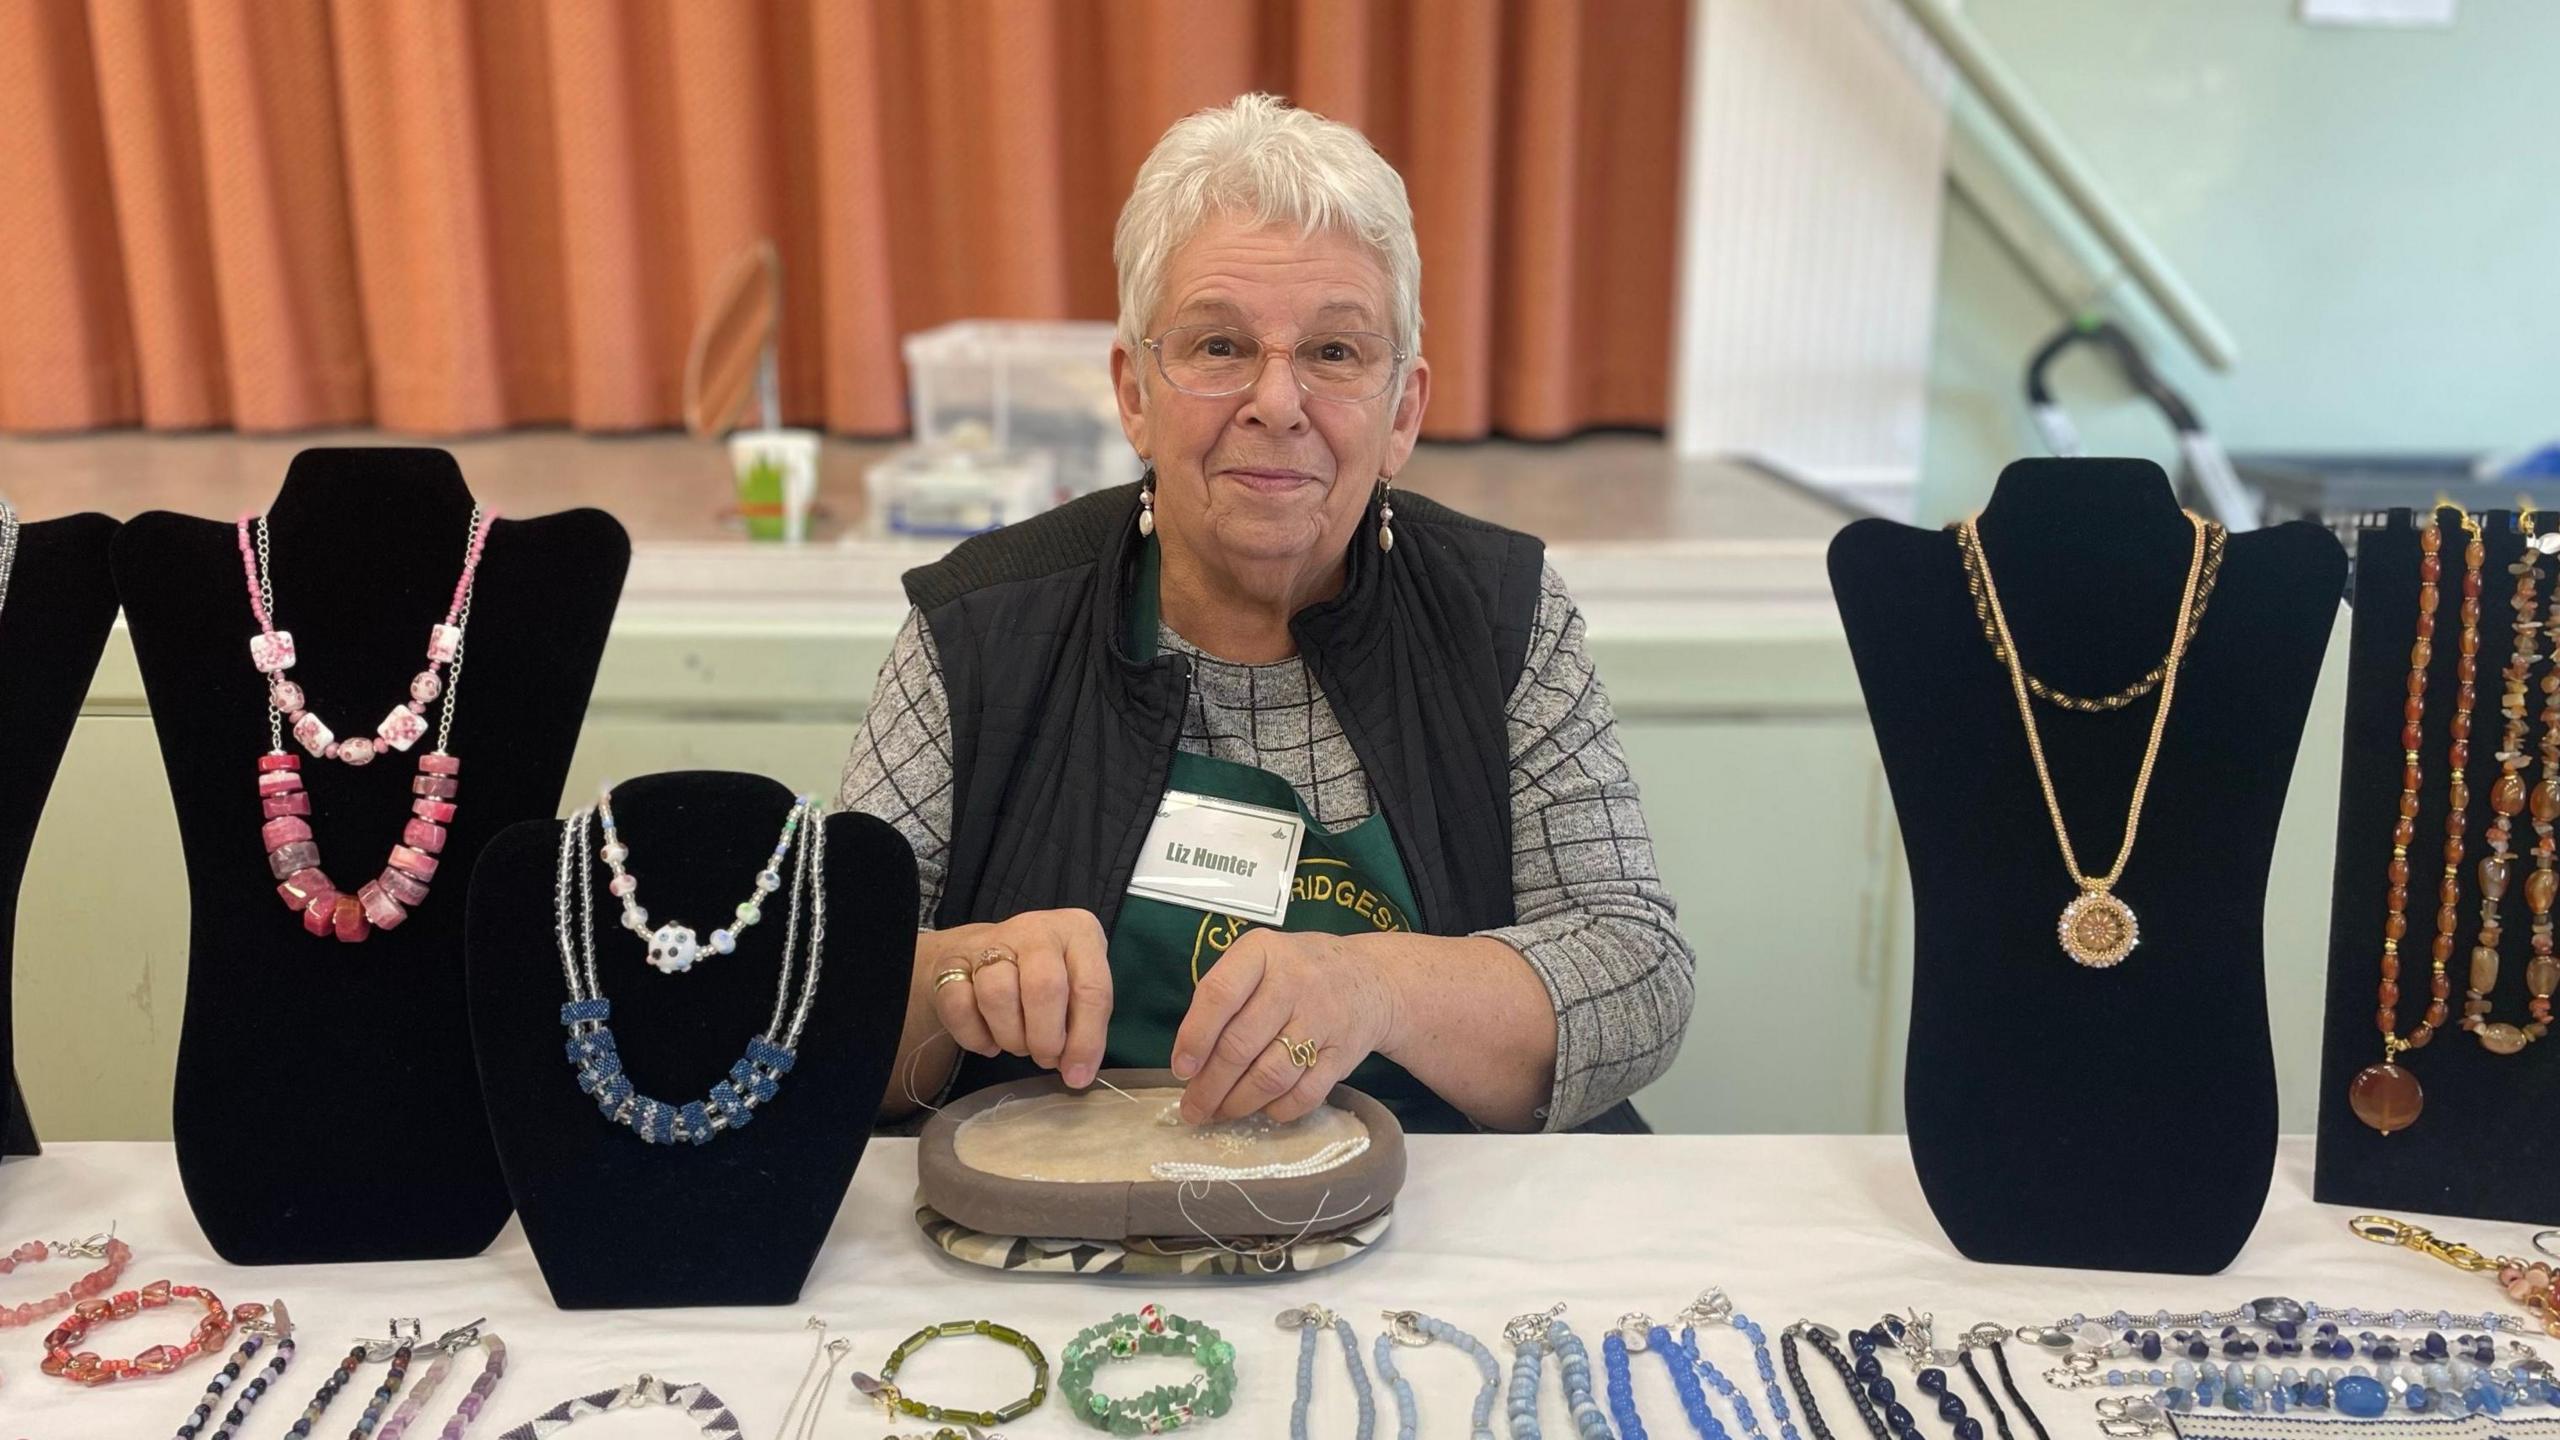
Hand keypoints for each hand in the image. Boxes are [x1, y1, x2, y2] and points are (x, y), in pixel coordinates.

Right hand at [923, 909, 1112, 1088]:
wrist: (980, 952)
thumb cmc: (1042, 975)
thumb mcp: (1075, 987)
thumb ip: (1082, 1025)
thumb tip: (1077, 1072)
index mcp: (1077, 931)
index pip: (1092, 988)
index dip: (1086, 1040)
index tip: (1077, 1074)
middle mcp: (1036, 929)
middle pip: (1043, 987)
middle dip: (1045, 1038)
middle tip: (1045, 1057)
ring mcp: (989, 941)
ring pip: (997, 995)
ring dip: (1010, 1037)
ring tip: (1017, 1044)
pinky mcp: (951, 961)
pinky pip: (959, 1006)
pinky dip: (975, 1036)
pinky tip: (988, 1040)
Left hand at [1170, 929, 1399, 1125]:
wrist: (1371, 977)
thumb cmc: (1297, 971)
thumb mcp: (1261, 961)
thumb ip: (1225, 998)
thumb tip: (1190, 1061)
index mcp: (1263, 952)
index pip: (1220, 994)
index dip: (1195, 1036)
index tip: (1182, 1069)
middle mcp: (1294, 982)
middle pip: (1241, 1044)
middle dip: (1210, 1086)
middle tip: (1193, 1108)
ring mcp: (1323, 1019)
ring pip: (1270, 1076)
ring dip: (1238, 1103)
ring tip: (1220, 1112)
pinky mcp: (1343, 1054)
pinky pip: (1305, 1094)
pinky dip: (1278, 1110)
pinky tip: (1262, 1109)